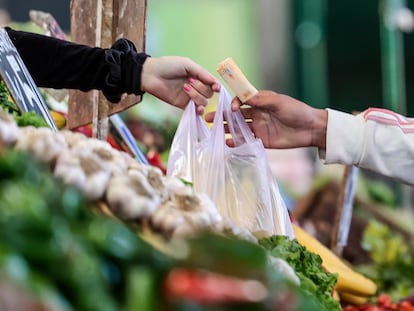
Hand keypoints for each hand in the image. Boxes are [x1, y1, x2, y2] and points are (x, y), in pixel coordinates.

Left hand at [141, 56, 220, 113]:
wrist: (151, 75)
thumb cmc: (168, 65)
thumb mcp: (187, 64)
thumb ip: (201, 72)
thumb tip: (215, 82)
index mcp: (198, 76)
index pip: (212, 84)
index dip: (216, 86)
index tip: (216, 87)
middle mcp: (196, 87)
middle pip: (209, 93)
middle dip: (201, 88)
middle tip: (189, 81)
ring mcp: (190, 97)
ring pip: (203, 102)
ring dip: (197, 95)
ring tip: (185, 87)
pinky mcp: (183, 105)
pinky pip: (196, 111)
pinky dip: (199, 110)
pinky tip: (197, 108)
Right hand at [205, 90, 327, 149]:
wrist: (310, 129)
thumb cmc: (296, 111)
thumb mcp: (279, 102)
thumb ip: (260, 100)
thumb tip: (243, 98)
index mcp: (259, 102)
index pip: (240, 101)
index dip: (233, 104)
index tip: (231, 108)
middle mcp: (256, 114)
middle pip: (235, 115)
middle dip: (222, 116)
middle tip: (208, 118)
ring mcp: (257, 128)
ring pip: (237, 128)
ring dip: (226, 129)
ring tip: (215, 132)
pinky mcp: (261, 140)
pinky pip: (245, 141)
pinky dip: (236, 142)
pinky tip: (228, 143)